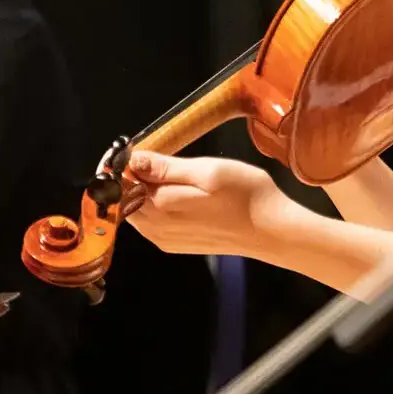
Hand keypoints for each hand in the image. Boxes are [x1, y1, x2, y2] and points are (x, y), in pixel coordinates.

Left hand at [121, 152, 293, 256]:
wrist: (271, 231)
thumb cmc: (246, 195)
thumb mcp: (208, 171)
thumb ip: (166, 168)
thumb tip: (133, 161)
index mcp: (161, 206)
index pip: (121, 184)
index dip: (122, 165)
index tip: (131, 150)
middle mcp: (156, 227)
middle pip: (125, 198)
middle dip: (131, 177)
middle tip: (154, 157)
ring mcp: (164, 239)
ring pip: (136, 210)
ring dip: (143, 190)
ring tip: (168, 173)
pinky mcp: (174, 244)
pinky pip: (151, 221)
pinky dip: (154, 204)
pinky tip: (178, 192)